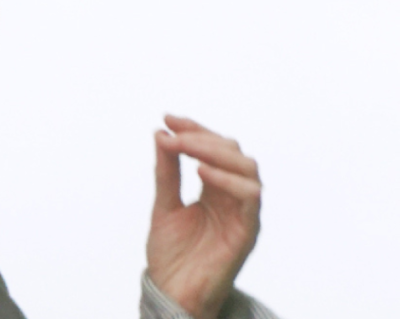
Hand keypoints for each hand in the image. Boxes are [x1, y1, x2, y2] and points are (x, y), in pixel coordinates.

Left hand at [146, 115, 261, 318]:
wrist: (173, 293)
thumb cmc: (172, 254)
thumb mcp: (163, 205)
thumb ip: (166, 172)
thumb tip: (160, 133)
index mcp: (214, 188)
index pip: (213, 147)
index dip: (193, 129)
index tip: (168, 118)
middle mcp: (232, 197)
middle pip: (232, 152)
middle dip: (201, 136)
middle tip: (173, 133)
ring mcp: (242, 213)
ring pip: (247, 168)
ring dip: (215, 152)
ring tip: (184, 147)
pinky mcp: (247, 231)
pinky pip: (250, 197)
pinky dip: (228, 179)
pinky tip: (201, 172)